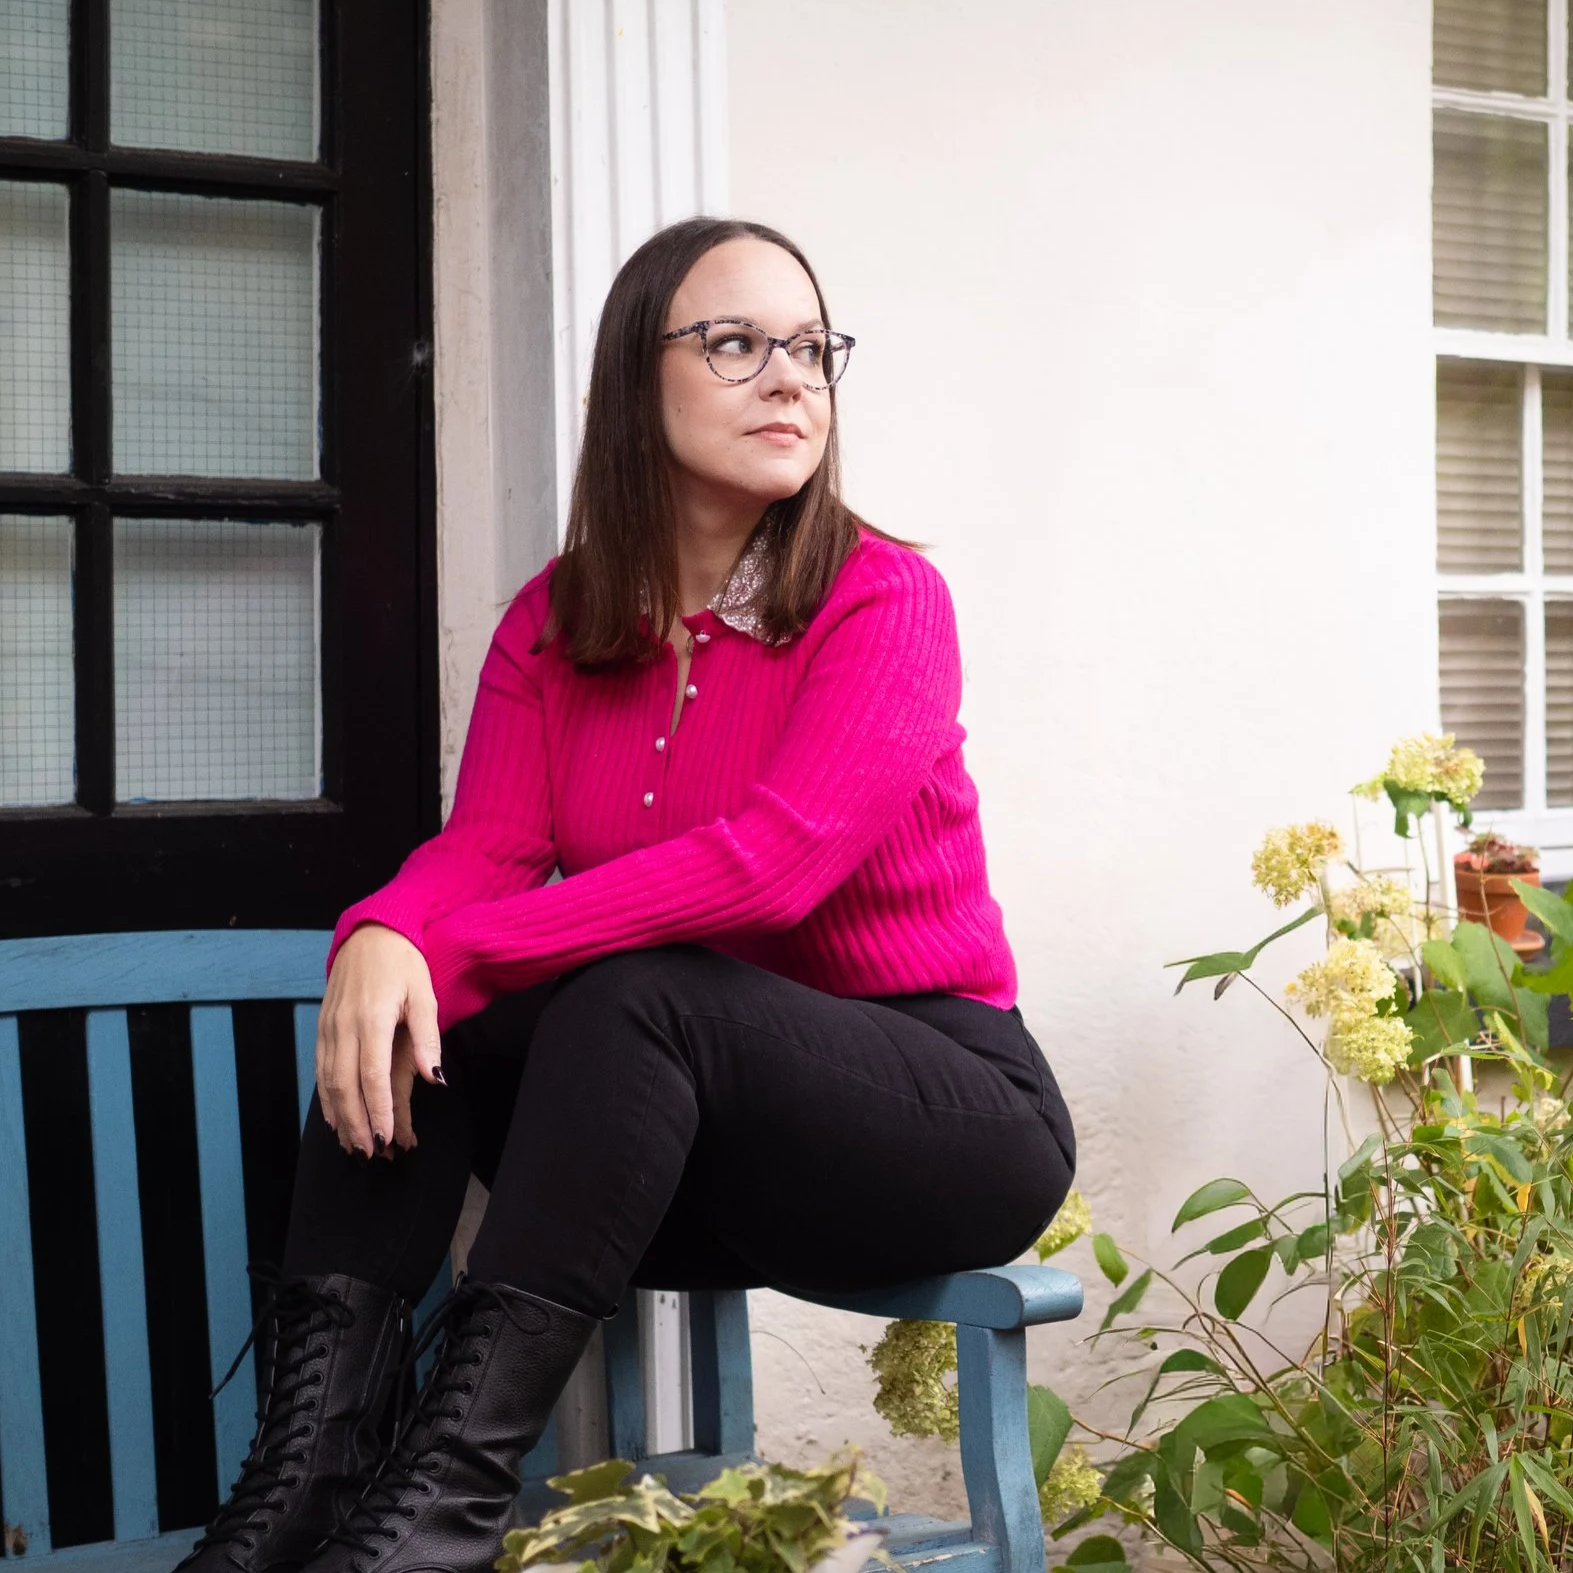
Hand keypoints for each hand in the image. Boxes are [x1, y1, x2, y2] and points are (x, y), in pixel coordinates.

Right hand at [316, 923, 442, 1157]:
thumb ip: (428, 1039)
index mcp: (371, 1019)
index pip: (372, 1076)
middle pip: (344, 1087)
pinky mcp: (322, 1027)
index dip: (378, 1112)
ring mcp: (328, 1027)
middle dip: (355, 1124)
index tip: (385, 1139)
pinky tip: (334, 1117)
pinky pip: (320, 1070)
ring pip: (328, 1082)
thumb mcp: (424, 995)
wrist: (370, 932)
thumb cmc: (403, 962)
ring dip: (339, 1117)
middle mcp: (343, 1027)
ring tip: (353, 1145)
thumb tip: (436, 1079)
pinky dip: (325, 1098)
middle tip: (369, 1154)